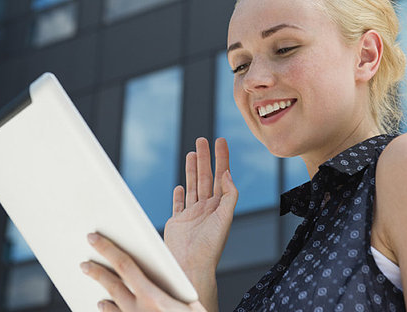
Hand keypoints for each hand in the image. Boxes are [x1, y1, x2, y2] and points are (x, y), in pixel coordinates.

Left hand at [81, 232, 207, 310]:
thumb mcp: (191, 303)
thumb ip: (173, 286)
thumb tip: (158, 275)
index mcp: (153, 296)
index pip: (125, 264)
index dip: (107, 248)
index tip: (95, 238)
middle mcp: (138, 310)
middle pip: (112, 283)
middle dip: (96, 269)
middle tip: (84, 262)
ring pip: (109, 303)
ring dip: (100, 290)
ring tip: (91, 281)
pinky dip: (107, 310)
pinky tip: (102, 305)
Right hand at [164, 137, 237, 281]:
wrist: (191, 268)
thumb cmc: (210, 247)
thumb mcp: (225, 217)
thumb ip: (229, 194)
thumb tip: (227, 173)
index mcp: (219, 206)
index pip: (220, 175)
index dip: (221, 158)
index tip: (220, 141)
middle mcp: (206, 208)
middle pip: (205, 176)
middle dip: (204, 158)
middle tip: (202, 139)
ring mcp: (191, 215)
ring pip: (192, 186)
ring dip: (192, 169)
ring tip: (192, 153)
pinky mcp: (177, 223)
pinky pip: (179, 204)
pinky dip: (179, 194)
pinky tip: (180, 186)